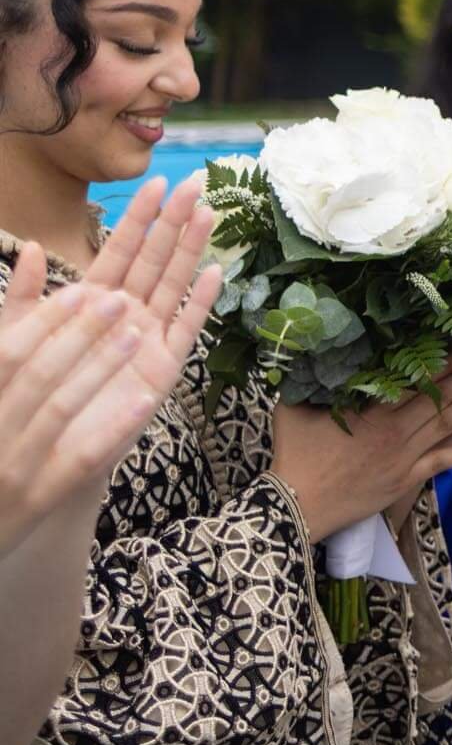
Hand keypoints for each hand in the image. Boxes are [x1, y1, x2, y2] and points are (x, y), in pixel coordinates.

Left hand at [0, 176, 223, 526]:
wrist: (44, 446)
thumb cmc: (27, 392)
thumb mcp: (15, 338)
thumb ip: (24, 296)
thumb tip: (33, 246)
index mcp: (93, 302)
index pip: (121, 250)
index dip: (139, 217)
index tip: (157, 182)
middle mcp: (127, 314)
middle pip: (156, 259)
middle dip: (174, 222)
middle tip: (195, 184)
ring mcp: (149, 339)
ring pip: (174, 285)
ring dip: (192, 250)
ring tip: (208, 214)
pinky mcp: (163, 368)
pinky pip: (187, 329)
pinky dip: (202, 302)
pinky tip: (217, 273)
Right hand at [0, 277, 149, 525]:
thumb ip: (12, 314)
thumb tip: (35, 250)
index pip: (9, 351)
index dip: (46, 320)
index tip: (85, 288)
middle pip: (39, 373)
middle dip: (78, 335)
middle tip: (121, 299)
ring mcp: (15, 462)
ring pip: (60, 409)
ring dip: (98, 370)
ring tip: (138, 336)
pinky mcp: (39, 494)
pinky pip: (81, 459)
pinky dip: (113, 428)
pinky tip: (145, 401)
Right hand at [272, 363, 451, 541]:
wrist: (296, 505)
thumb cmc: (294, 454)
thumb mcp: (294, 408)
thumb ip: (310, 378)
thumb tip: (313, 348)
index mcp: (371, 408)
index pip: (416, 374)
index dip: (446, 355)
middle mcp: (394, 429)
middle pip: (441, 395)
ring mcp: (403, 455)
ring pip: (447, 424)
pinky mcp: (405, 479)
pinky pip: (441, 463)